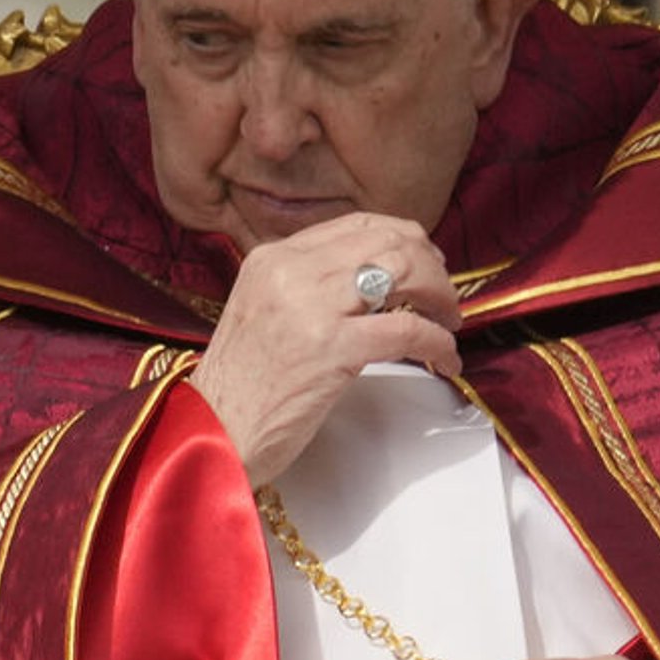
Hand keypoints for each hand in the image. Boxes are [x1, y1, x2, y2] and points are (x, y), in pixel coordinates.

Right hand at [189, 211, 461, 485]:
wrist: (210, 435)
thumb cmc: (240, 387)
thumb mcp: (262, 312)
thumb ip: (305, 286)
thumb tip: (371, 278)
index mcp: (271, 258)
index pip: (355, 224)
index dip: (403, 238)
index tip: (426, 260)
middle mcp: (289, 272)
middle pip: (386, 241)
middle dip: (430, 264)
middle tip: (446, 295)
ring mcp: (309, 308)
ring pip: (403, 272)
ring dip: (440, 296)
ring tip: (449, 322)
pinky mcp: (331, 350)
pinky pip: (407, 330)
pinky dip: (438, 343)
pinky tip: (444, 359)